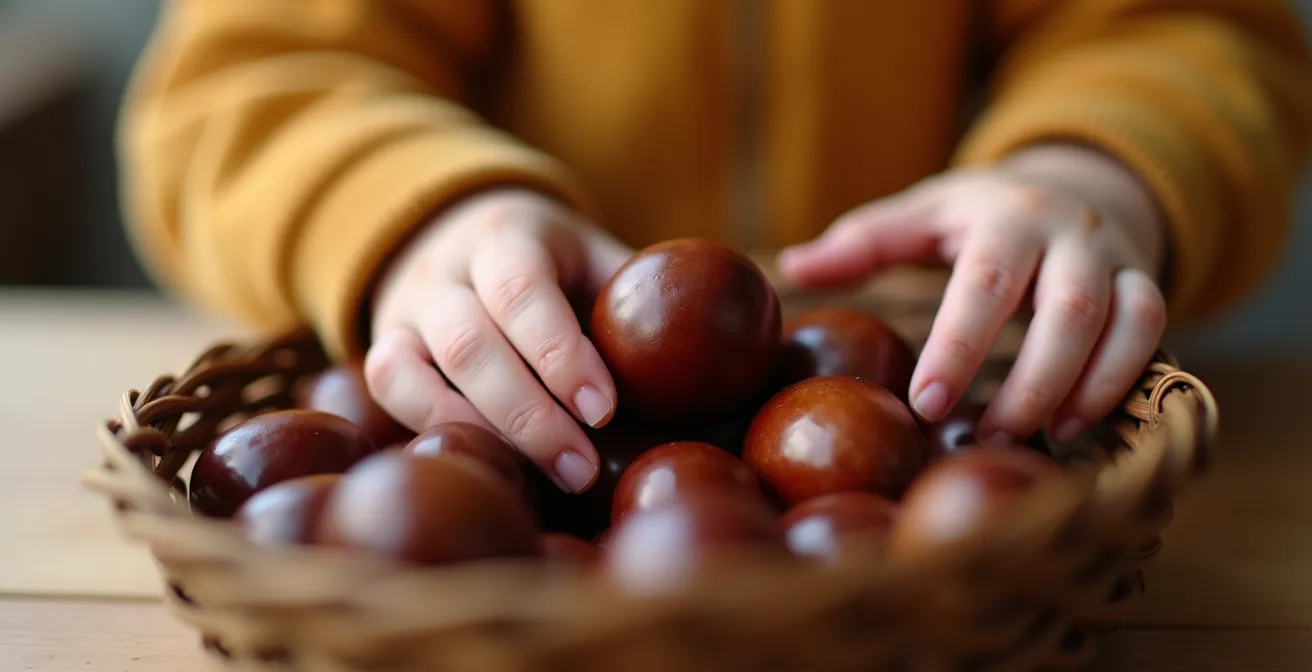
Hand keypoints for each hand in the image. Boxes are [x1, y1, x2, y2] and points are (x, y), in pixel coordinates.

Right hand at [364, 188, 632, 492]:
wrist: (458, 231)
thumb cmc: (553, 262)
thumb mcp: (593, 257)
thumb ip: (638, 294)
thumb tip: (725, 346)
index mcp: (507, 235)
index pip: (521, 289)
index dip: (559, 353)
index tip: (604, 409)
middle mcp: (444, 269)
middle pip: (468, 341)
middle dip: (529, 414)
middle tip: (583, 468)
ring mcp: (404, 309)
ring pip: (410, 371)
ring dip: (482, 431)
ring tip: (548, 479)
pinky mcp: (382, 346)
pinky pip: (388, 389)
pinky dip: (435, 429)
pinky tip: (494, 464)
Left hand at [777, 144, 1169, 444]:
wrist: (1076, 182)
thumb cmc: (978, 213)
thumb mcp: (922, 212)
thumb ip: (863, 241)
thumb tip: (793, 268)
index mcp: (1004, 214)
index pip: (982, 284)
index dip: (957, 348)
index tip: (925, 404)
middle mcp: (1070, 232)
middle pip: (1067, 309)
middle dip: (1029, 381)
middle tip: (981, 437)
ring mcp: (1116, 257)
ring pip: (1124, 322)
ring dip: (1085, 387)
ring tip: (1036, 440)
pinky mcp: (1146, 283)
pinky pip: (1152, 332)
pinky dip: (1124, 380)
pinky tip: (1078, 425)